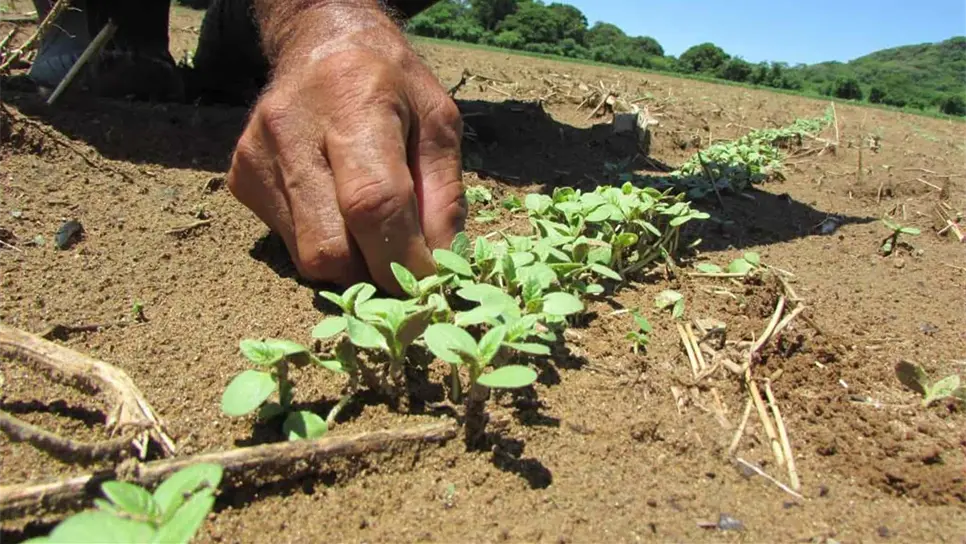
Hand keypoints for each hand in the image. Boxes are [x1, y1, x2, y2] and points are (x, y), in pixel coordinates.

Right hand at [227, 7, 464, 295]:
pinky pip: (288, 243)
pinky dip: (324, 242)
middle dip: (376, 271)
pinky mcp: (240, 178)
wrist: (321, 43)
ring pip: (308, 257)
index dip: (404, 258)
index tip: (432, 280)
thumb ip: (444, 195)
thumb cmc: (392, 85)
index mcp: (352, 102)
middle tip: (403, 259)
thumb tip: (442, 265)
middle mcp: (291, 129)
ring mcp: (256, 157)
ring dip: (351, 261)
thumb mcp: (438, 124)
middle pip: (331, 248)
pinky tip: (335, 205)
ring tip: (370, 224)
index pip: (374, 203)